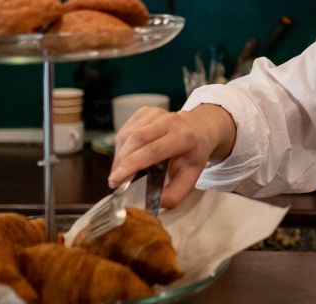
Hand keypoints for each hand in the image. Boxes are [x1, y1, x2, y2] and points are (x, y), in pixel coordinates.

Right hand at [109, 104, 235, 207]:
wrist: (200, 128)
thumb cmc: (193, 155)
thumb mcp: (191, 178)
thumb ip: (175, 194)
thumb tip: (155, 204)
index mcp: (184, 137)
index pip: (153, 150)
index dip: (132, 165)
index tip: (116, 181)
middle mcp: (170, 121)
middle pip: (136, 139)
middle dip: (121, 162)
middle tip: (114, 182)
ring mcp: (156, 113)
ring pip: (127, 134)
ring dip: (119, 156)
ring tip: (122, 172)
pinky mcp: (145, 111)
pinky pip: (126, 130)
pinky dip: (121, 147)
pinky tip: (127, 157)